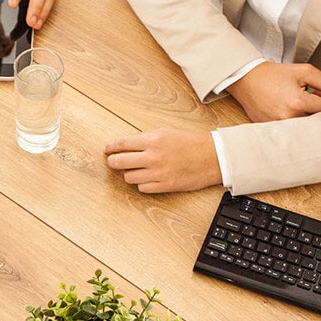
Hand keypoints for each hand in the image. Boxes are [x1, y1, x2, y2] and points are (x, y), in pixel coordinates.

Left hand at [104, 128, 221, 192]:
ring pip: (128, 177)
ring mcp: (158, 173)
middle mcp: (153, 156)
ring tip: (135, 169)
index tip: (107, 149)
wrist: (213, 157)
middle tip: (114, 161)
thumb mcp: (167, 131)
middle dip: (113, 161)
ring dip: (129, 173)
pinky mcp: (165, 186)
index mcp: (154, 140)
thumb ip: (146, 138)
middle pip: (119, 162)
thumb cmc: (192, 143)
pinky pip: (142, 188)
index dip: (111, 147)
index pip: (122, 144)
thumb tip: (127, 144)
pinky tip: (147, 178)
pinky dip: (142, 184)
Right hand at [227, 62, 320, 122]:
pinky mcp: (271, 130)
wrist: (248, 80)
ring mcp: (279, 126)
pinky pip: (291, 130)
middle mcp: (288, 117)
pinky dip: (293, 121)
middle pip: (318, 120)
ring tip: (296, 103)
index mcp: (298, 102)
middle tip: (309, 97)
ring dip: (306, 116)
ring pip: (306, 126)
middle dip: (317, 109)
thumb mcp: (304, 72)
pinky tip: (285, 109)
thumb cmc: (275, 74)